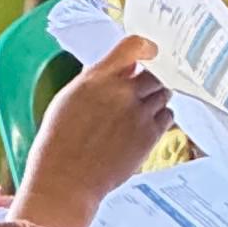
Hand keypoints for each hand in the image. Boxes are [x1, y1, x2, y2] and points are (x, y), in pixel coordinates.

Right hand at [13, 38, 171, 226]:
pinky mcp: (149, 135)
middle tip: (145, 88)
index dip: (146, 46)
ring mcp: (138, 113)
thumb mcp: (69, 100)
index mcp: (96, 79)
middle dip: (151, 78)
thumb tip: (115, 71)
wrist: (66, 180)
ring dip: (157, 97)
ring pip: (163, 93)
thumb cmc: (60, 143)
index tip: (151, 51)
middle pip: (154, 72)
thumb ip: (95, 82)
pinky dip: (162, 117)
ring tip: (143, 109)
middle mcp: (121, 92)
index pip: (132, 46)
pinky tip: (148, 124)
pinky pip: (167, 115)